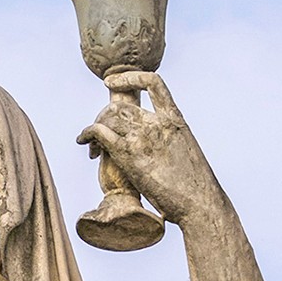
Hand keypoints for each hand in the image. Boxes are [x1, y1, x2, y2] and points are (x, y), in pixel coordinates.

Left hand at [76, 71, 222, 224]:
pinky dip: (86, 133)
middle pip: (121, 106)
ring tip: (90, 147)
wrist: (199, 203)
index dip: (130, 78)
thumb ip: (168, 142)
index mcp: (175, 119)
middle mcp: (158, 123)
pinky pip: (100, 133)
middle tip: (97, 136)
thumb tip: (162, 150)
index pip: (153, 83)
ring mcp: (144, 138)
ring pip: (108, 118)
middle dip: (104, 116)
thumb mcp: (184, 152)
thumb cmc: (194, 186)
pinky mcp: (129, 156)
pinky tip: (82, 141)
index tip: (110, 82)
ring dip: (94, 129)